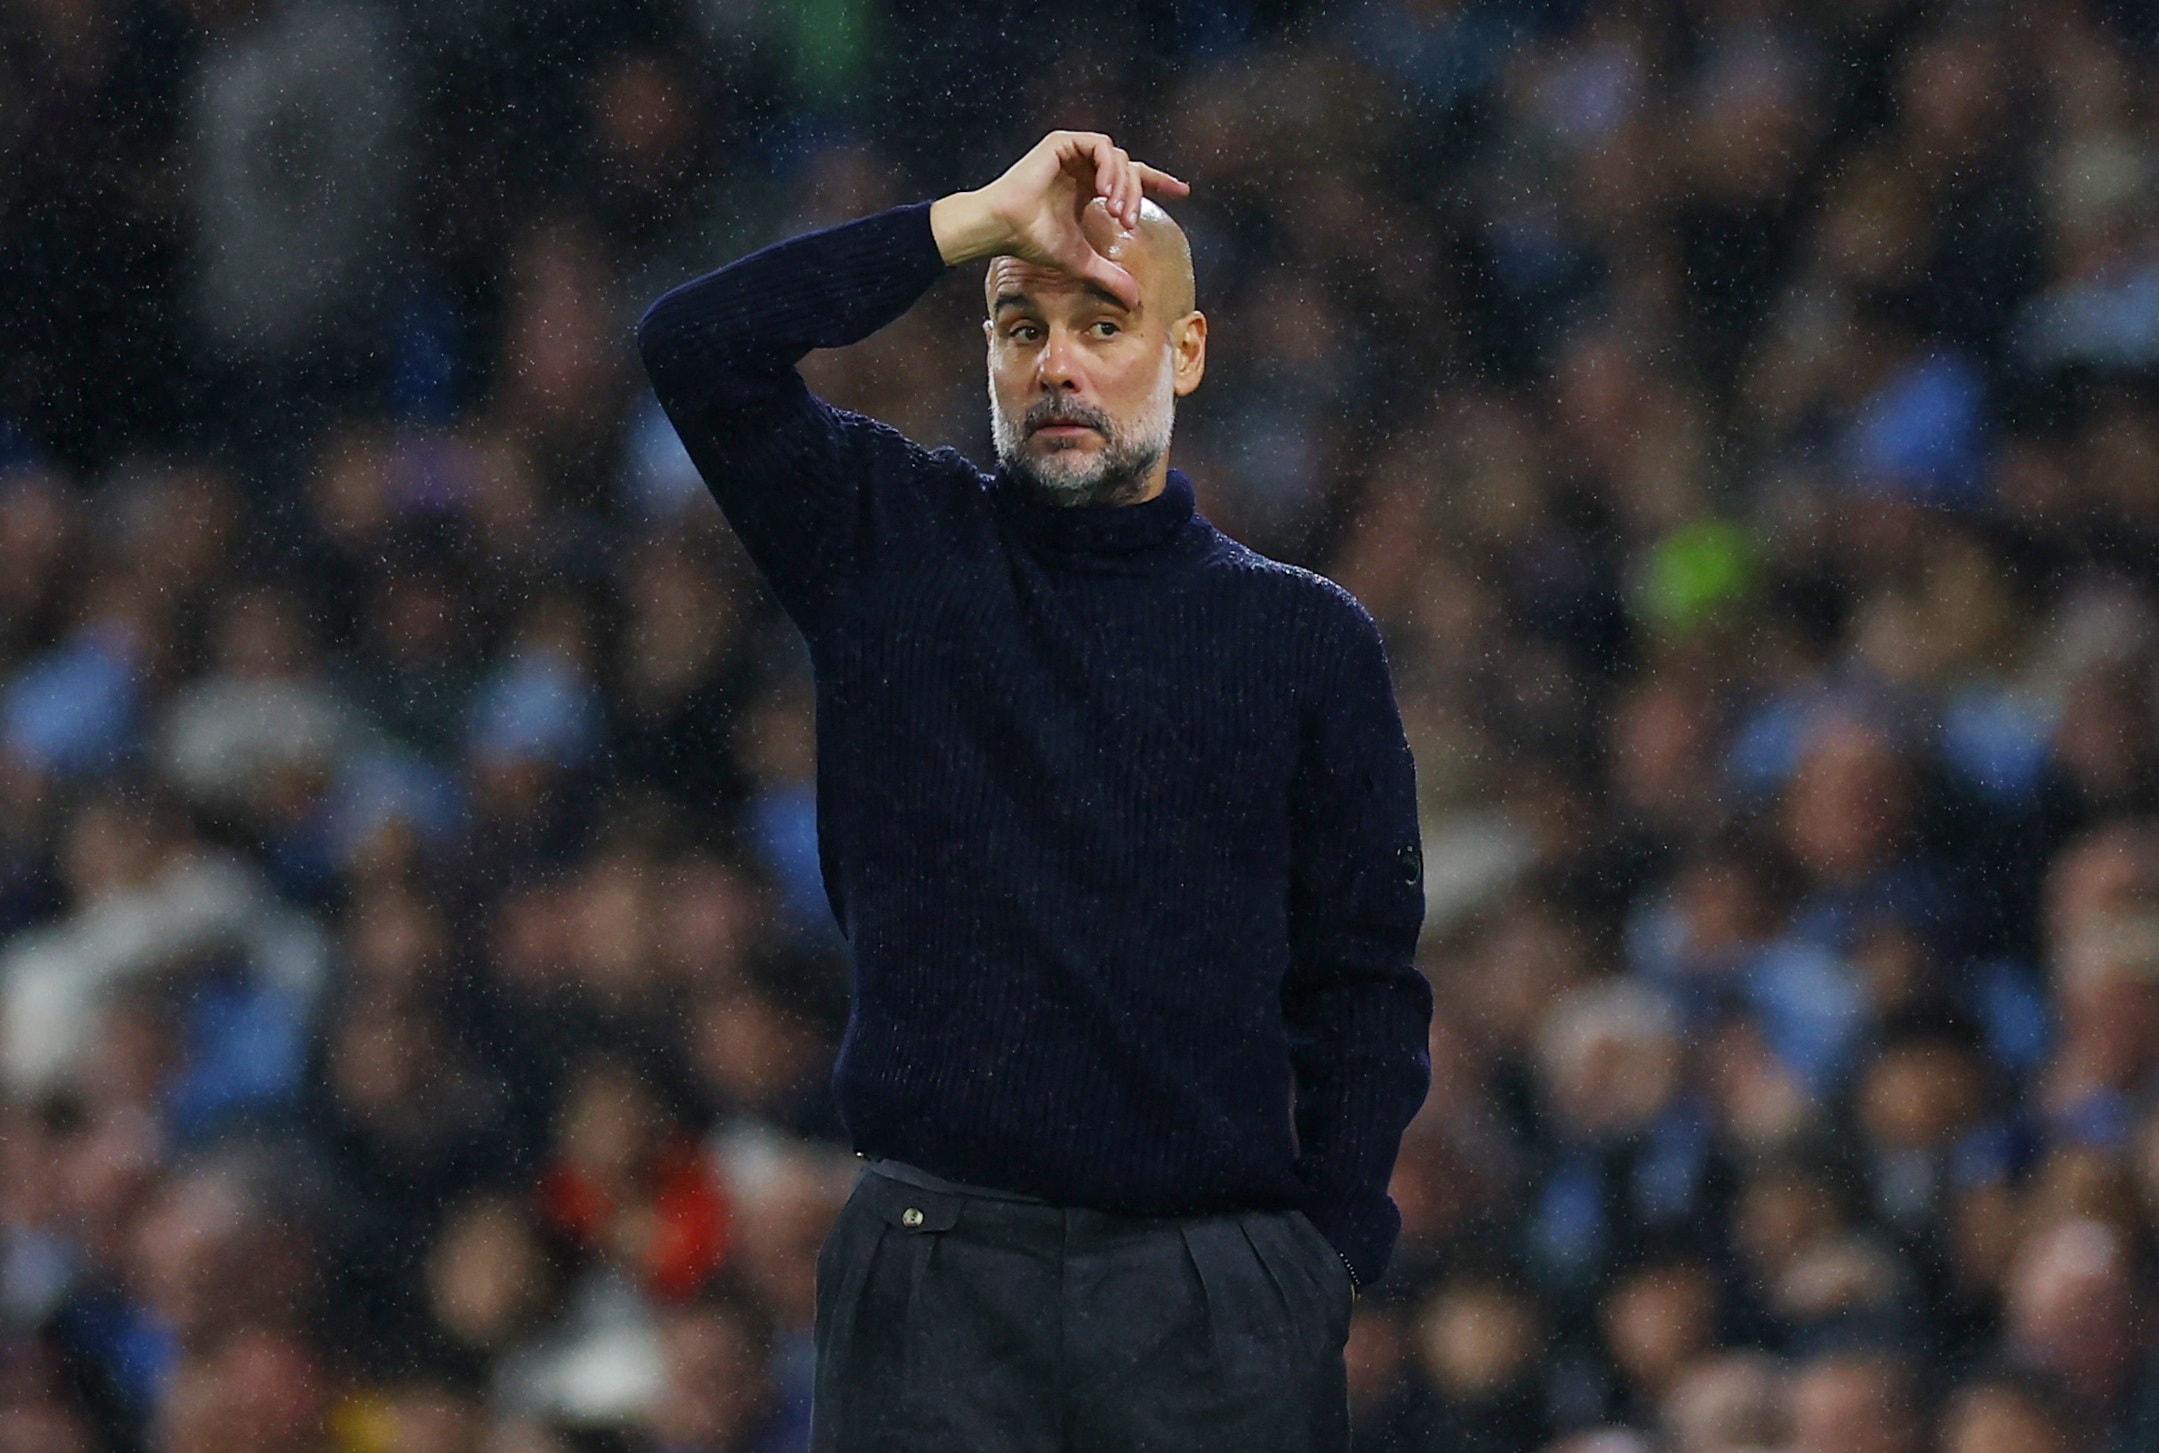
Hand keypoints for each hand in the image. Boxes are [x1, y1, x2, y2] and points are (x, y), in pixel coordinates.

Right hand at [931, 132, 1188, 306]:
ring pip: (1119, 157)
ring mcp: (1072, 153)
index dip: (1158, 182)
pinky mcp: (1062, 142)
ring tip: (1116, 211)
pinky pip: (1101, 147)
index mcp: (1086, 187)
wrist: (1003, 227)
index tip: (1183, 191)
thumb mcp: (1081, 260)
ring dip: (1124, 185)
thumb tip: (1136, 300)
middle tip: (1129, 222)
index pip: (1131, 178)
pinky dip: (1109, 168)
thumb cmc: (1032, 242)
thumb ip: (1108, 275)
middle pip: (1130, 169)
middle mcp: (1082, 168)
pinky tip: (1104, 192)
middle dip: (1137, 194)